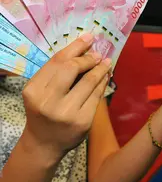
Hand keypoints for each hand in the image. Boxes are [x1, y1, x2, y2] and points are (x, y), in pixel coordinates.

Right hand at [21, 33, 111, 160]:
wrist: (44, 144)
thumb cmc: (44, 111)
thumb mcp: (41, 91)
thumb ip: (57, 73)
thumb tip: (85, 49)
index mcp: (34, 90)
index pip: (57, 61)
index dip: (76, 46)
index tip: (89, 37)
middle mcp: (48, 101)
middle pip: (72, 68)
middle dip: (88, 58)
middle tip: (98, 54)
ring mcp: (66, 113)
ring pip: (88, 82)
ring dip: (100, 69)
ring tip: (106, 62)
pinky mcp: (83, 121)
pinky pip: (97, 95)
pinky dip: (103, 83)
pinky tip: (105, 76)